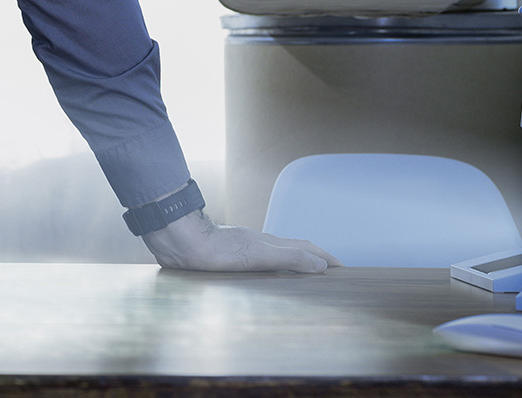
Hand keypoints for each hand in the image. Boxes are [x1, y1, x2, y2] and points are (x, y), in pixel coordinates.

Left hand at [141, 208, 340, 272]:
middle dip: (314, 260)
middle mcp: (258, 243)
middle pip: (294, 249)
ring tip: (304, 279)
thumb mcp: (257, 255)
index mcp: (269, 243)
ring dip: (293, 264)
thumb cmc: (213, 250)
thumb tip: (320, 265)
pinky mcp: (228, 258)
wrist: (178, 241)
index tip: (343, 269)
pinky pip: (260, 263)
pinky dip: (272, 270)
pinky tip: (265, 279)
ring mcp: (243, 249)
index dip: (326, 258)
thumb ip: (288, 258)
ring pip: (276, 256)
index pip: (306, 249)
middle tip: (330, 274)